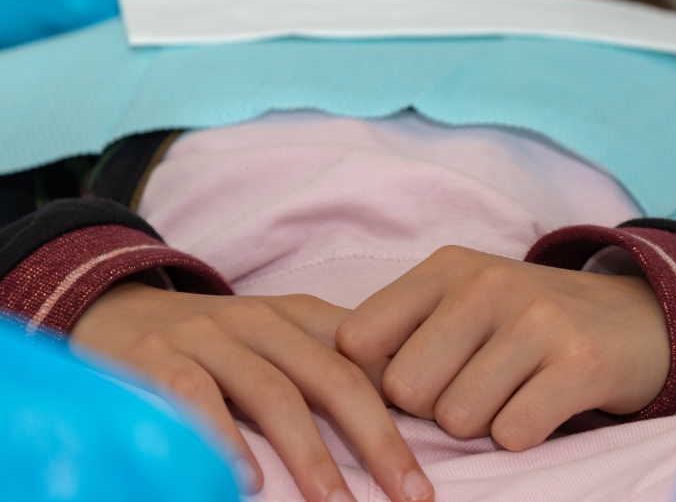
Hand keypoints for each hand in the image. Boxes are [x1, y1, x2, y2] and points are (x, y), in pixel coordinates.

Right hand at [71, 284, 434, 501]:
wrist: (117, 311)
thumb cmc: (216, 343)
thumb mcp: (277, 338)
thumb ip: (329, 362)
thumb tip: (404, 408)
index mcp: (300, 315)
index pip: (366, 355)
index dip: (408, 403)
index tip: (438, 452)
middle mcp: (262, 320)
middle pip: (334, 377)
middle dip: (378, 439)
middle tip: (410, 493)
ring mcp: (210, 338)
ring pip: (274, 393)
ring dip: (311, 455)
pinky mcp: (158, 359)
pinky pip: (197, 399)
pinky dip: (224, 441)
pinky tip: (246, 483)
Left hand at [336, 246, 669, 451]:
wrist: (636, 318)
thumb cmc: (529, 321)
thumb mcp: (464, 302)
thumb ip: (404, 332)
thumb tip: (338, 386)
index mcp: (447, 267)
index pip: (357, 340)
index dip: (374, 379)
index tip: (414, 381)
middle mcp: (487, 284)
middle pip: (406, 390)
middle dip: (433, 409)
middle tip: (474, 388)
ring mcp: (536, 319)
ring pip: (458, 419)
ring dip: (481, 425)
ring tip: (512, 392)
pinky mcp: (579, 362)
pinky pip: (513, 434)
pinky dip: (522, 435)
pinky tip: (543, 405)